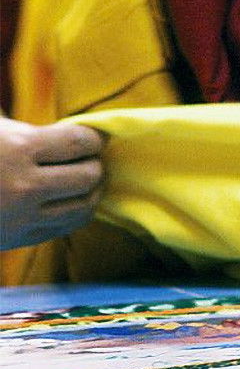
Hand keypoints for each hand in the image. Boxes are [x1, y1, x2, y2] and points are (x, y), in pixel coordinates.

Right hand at [0, 117, 104, 249]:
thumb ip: (28, 127)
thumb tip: (73, 127)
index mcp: (20, 148)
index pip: (81, 142)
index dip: (94, 138)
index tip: (94, 137)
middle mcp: (25, 187)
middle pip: (89, 176)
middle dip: (95, 163)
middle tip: (91, 157)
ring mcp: (20, 218)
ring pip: (83, 208)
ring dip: (91, 191)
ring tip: (85, 180)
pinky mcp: (14, 241)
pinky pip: (63, 229)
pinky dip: (73, 213)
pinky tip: (67, 201)